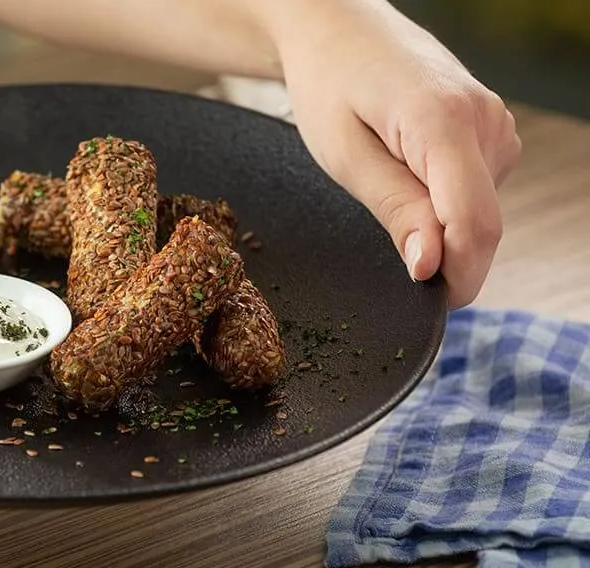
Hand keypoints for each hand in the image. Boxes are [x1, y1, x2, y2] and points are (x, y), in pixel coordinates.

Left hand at [270, 1, 520, 307]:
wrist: (337, 29)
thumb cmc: (328, 83)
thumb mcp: (343, 155)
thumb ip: (395, 209)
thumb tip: (432, 266)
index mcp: (445, 122)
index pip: (475, 223)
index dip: (456, 274)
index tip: (426, 300)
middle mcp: (484, 121)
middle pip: (481, 223)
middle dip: (442, 253)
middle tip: (385, 243)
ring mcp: (494, 123)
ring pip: (480, 210)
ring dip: (438, 223)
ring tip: (384, 181)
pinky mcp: (491, 129)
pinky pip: (475, 189)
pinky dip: (442, 200)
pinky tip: (403, 170)